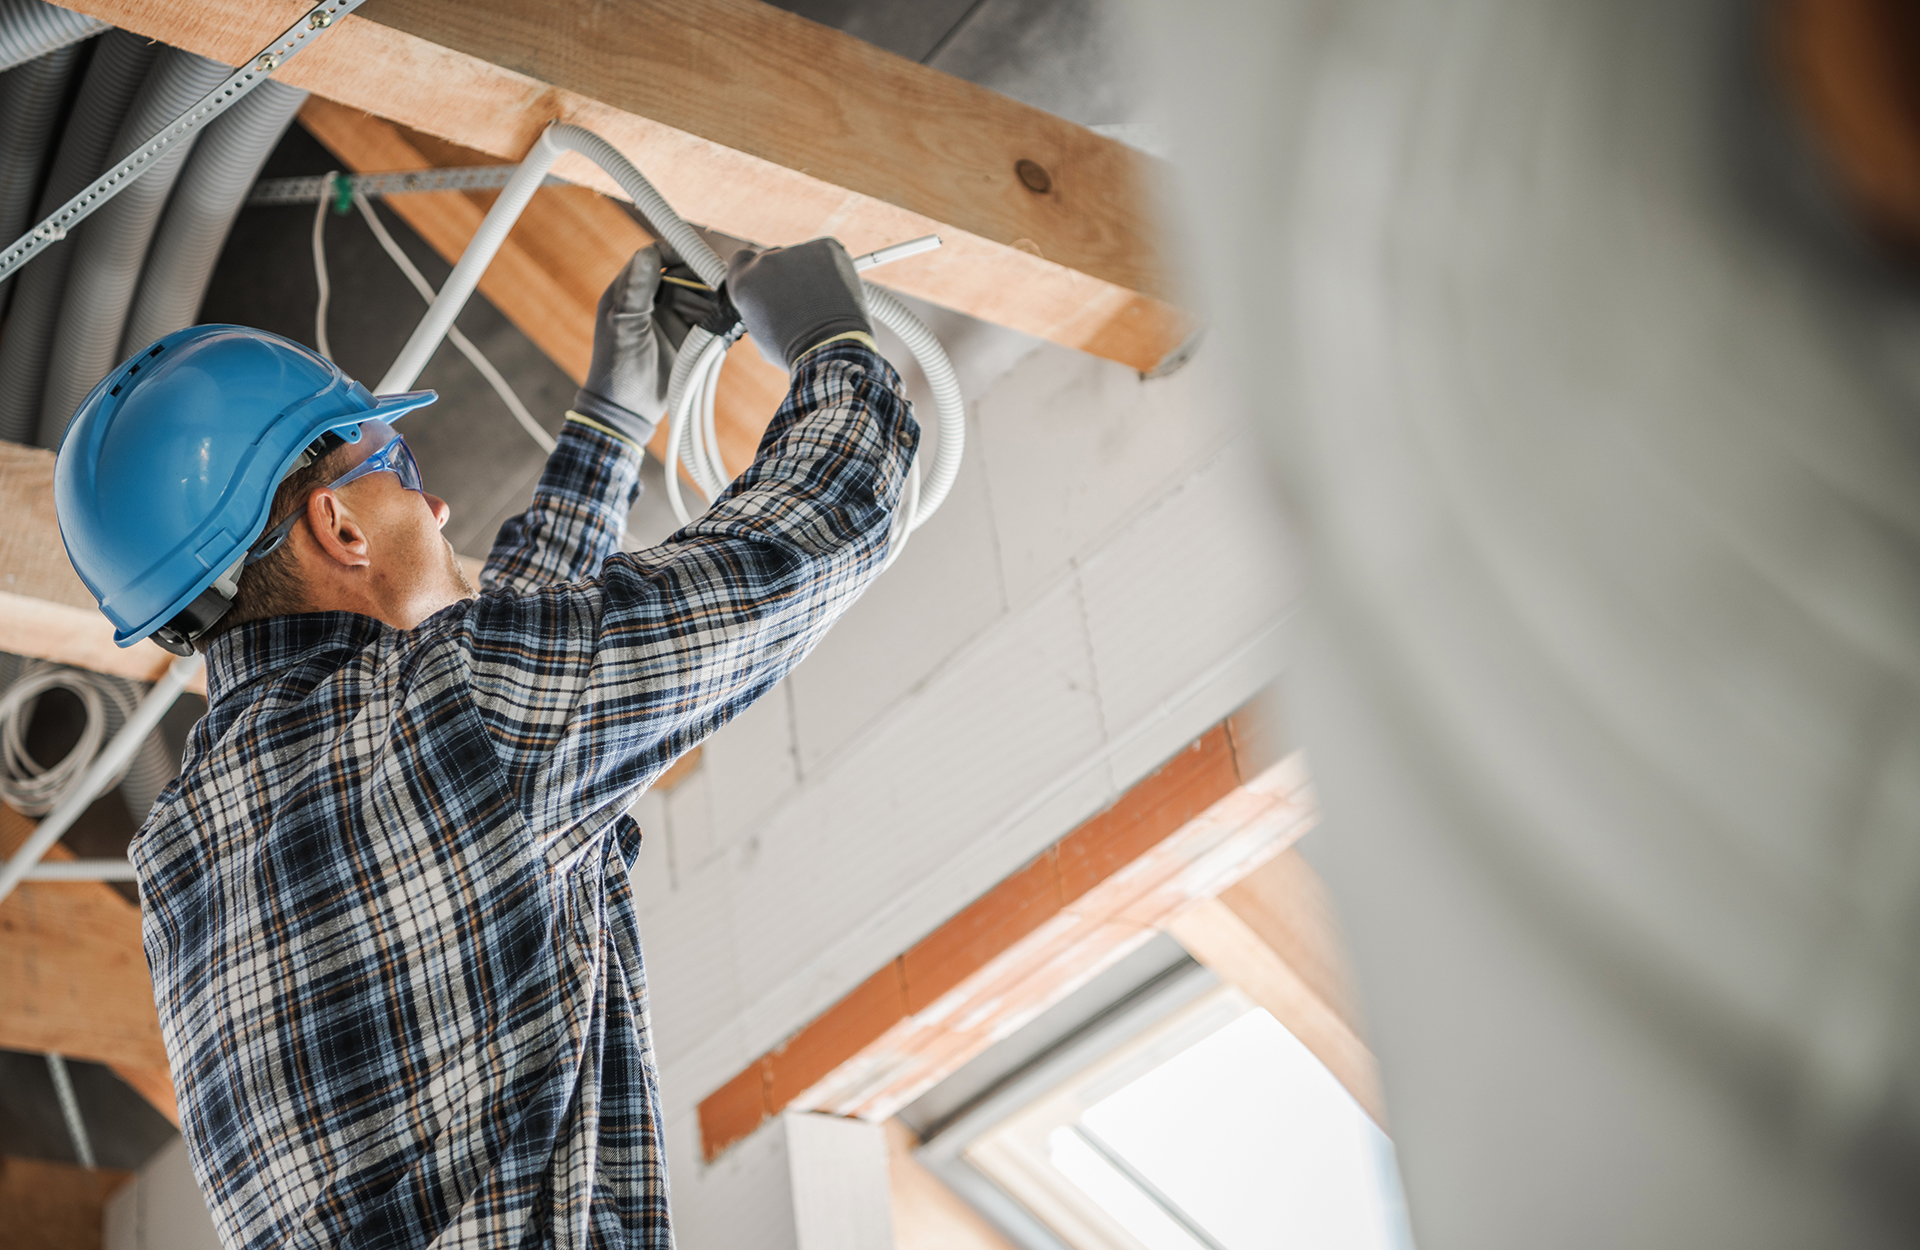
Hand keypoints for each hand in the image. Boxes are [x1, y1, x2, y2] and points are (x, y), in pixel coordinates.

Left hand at [573, 245, 712, 445]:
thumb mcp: (625, 324)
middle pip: (683, 274)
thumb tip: (650, 252)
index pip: (655, 258)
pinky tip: (729, 320)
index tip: (698, 254)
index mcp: (630, 290)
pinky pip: (707, 319)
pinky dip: (719, 317)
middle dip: (702, 276)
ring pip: (699, 296)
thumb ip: (638, 288)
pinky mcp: (687, 337)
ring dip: (713, 298)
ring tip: (727, 304)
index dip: (676, 252)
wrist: (627, 410)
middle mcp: (652, 300)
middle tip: (721, 281)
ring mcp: (671, 318)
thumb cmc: (616, 365)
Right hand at [725, 239, 870, 371]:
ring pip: (801, 258)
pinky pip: (826, 254)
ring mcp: (796, 252)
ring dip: (809, 273)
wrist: (831, 348)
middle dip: (784, 275)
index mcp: (745, 282)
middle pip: (773, 258)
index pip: (741, 260)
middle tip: (800, 300)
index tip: (766, 283)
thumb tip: (766, 300)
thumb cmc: (795, 350)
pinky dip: (831, 268)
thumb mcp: (760, 333)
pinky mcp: (826, 248)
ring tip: (822, 302)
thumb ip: (758, 307)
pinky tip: (835, 292)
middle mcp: (766, 261)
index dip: (755, 272)